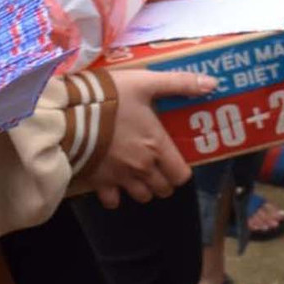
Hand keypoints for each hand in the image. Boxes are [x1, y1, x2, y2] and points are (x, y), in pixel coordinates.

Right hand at [81, 69, 218, 209]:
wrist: (70, 113)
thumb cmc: (110, 97)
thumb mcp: (145, 82)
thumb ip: (179, 84)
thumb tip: (213, 84)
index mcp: (157, 146)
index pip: (181, 175)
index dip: (180, 170)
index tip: (173, 160)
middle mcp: (143, 168)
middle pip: (163, 189)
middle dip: (163, 180)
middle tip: (156, 165)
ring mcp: (120, 178)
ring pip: (141, 197)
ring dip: (142, 188)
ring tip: (136, 173)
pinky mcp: (99, 182)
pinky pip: (112, 201)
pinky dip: (114, 195)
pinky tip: (112, 181)